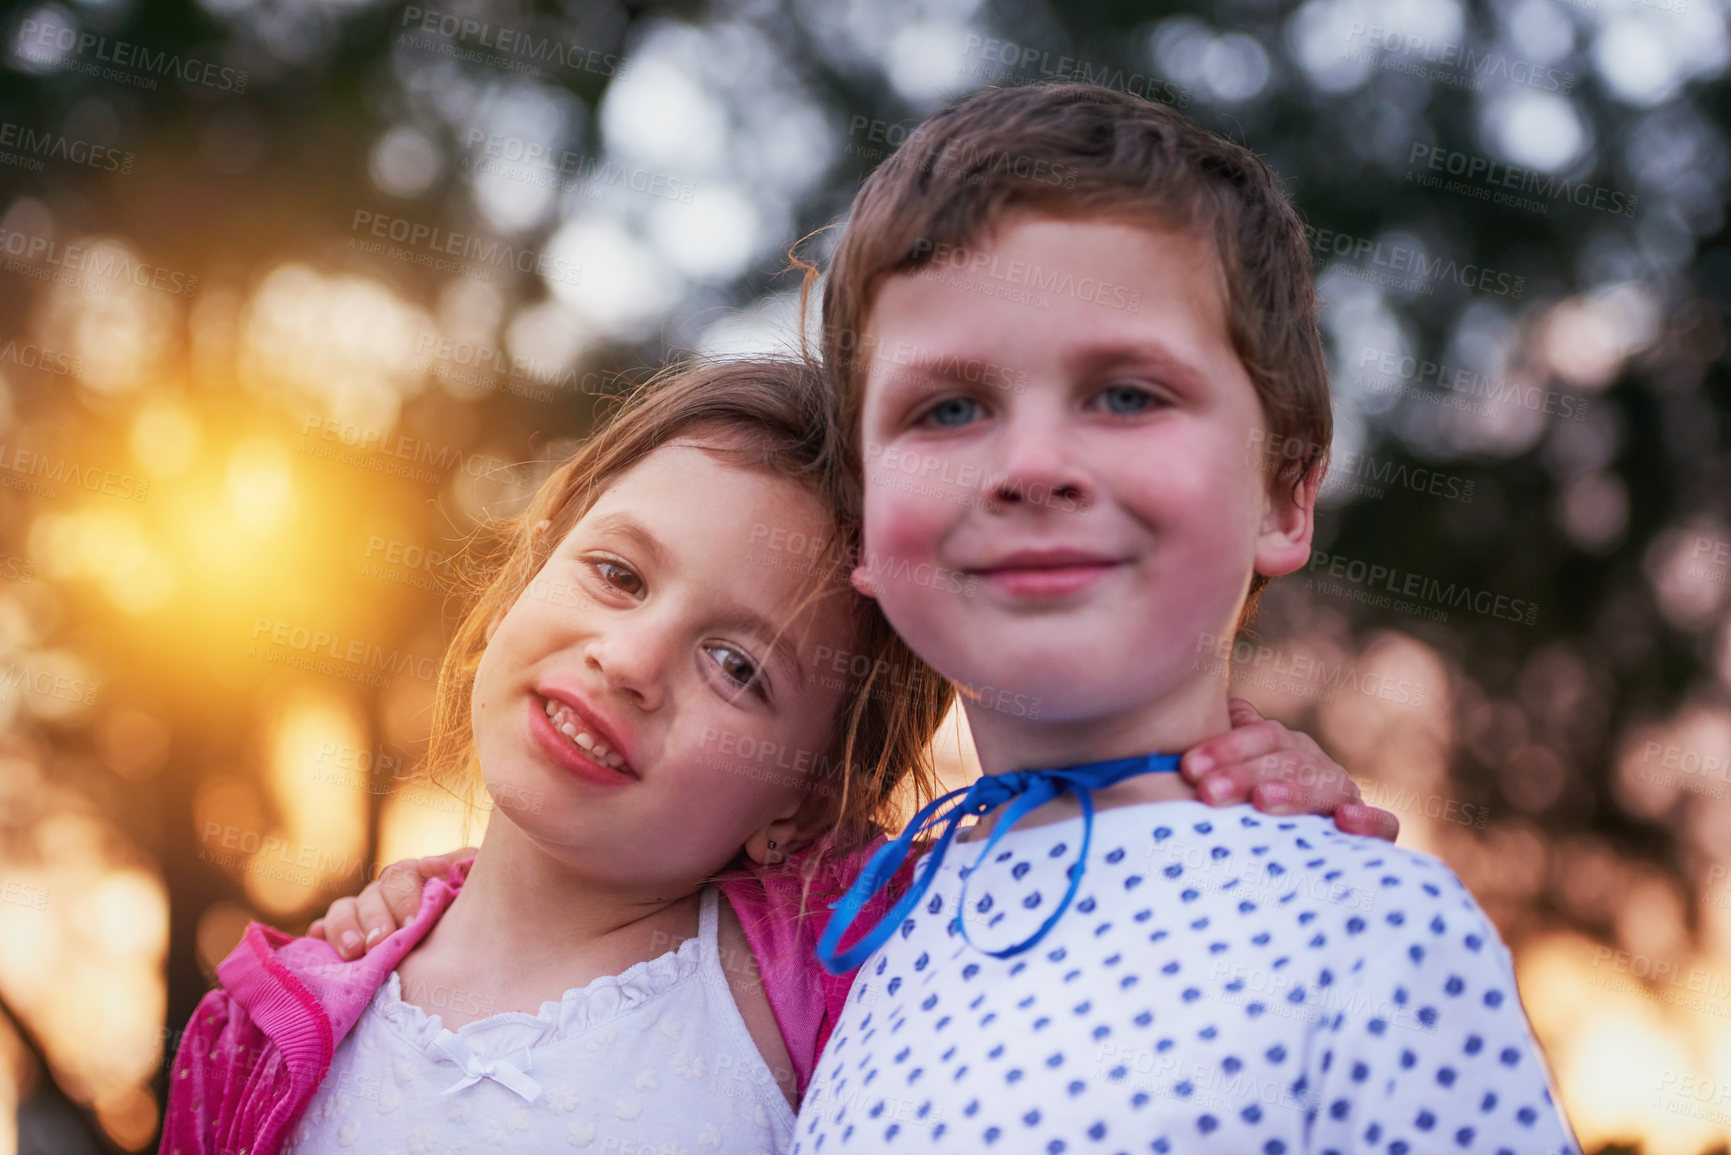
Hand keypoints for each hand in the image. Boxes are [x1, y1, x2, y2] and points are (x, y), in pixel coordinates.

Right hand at [308, 848, 476, 958]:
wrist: (474, 947)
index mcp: (416, 877)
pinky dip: (319, 936)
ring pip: (344, 910)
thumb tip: (435, 865)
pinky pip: (321, 932)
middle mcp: (385, 894)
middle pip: (372, 895)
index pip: (402, 875)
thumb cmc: (475, 913)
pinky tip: (317, 944)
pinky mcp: (342, 939)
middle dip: (376, 918)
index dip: (405, 895)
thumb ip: (464, 870)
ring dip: (345, 928)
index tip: (412, 922)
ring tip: (354, 951)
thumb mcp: (477, 887)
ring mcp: (362, 916)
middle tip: (382, 941)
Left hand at [1179, 699, 1398, 841]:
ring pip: (1327, 785)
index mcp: (1284, 747)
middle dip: (1244, 774)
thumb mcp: (1228, 778)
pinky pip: (1384, 824)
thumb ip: (1222, 747)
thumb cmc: (1241, 814)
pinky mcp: (1373, 833)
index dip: (1226, 747)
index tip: (1189, 768)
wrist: (1288, 860)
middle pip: (1287, 759)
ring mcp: (1345, 797)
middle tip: (1207, 792)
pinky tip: (1344, 821)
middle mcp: (1316, 766)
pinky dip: (1369, 821)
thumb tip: (1218, 711)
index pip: (1261, 735)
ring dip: (1295, 792)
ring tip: (1261, 801)